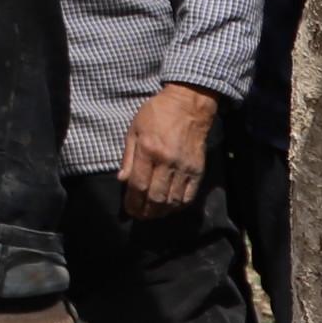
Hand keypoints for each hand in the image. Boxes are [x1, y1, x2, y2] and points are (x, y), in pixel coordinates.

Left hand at [121, 83, 216, 219]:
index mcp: (149, 150)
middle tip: (139, 216)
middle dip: (145, 211)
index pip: (139, 185)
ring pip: (173, 200)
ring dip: (161, 212)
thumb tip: (122, 181)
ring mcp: (185, 168)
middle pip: (156, 197)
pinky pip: (189, 196)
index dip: (133, 201)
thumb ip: (128, 157)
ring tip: (152, 214)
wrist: (188, 106)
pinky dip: (178, 206)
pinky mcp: (198, 171)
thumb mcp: (134, 130)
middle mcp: (167, 162)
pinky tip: (170, 207)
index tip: (129, 210)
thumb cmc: (156, 114)